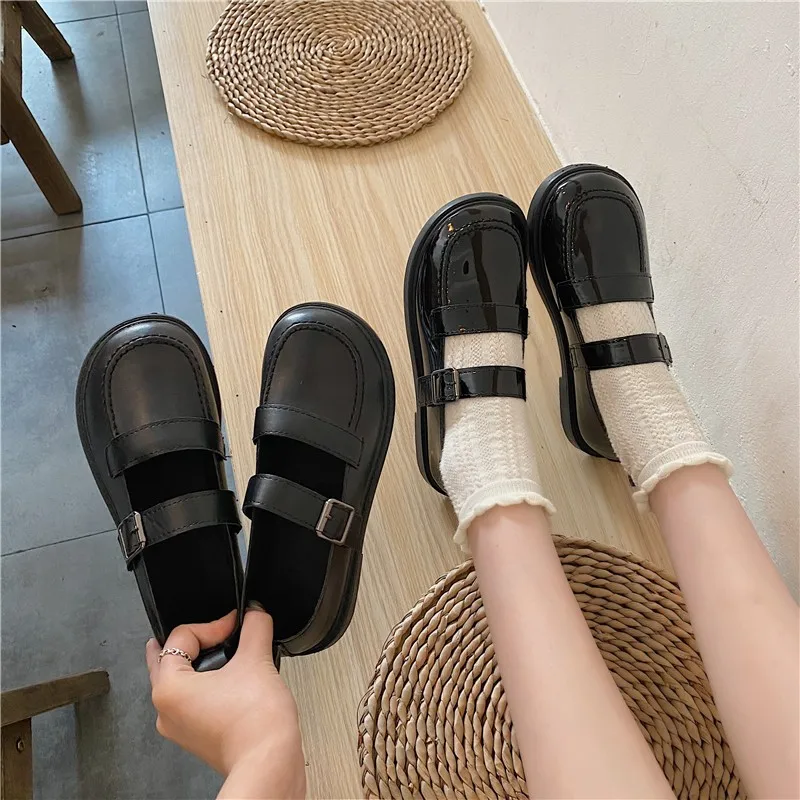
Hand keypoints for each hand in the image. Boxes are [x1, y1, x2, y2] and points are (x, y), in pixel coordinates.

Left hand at [146, 604, 305, 798]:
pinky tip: (230, 681)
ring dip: (201, 665)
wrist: (269, 762)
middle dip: (194, 642)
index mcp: (168, 688)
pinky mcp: (198, 737)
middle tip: (211, 630)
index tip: (236, 624)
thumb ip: (254, 626)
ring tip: (225, 655)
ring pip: (182, 683)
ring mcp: (181, 727)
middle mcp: (166, 711)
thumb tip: (255, 613)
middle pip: (170, 660)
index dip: (214, 624)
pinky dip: (208, 686)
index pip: (182, 637)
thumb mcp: (256, 658)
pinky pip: (194, 702)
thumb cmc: (254, 723)